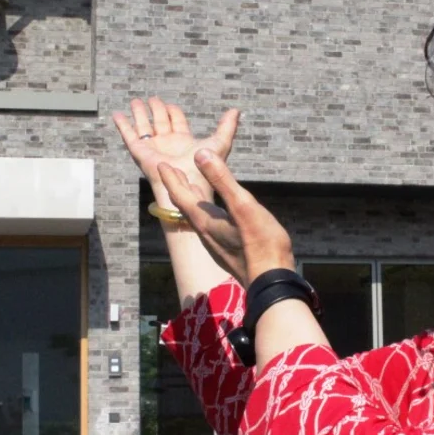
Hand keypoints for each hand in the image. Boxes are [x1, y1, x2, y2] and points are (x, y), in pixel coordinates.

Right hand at [112, 97, 239, 208]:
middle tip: (151, 99)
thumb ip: (227, 127)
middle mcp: (167, 143)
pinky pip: (129, 136)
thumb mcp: (218, 143)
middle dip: (155, 109)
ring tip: (135, 102)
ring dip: (139, 114)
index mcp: (183, 140)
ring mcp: (153, 147)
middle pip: (159, 121)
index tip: (170, 105)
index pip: (176, 121)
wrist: (187, 184)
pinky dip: (123, 125)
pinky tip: (117, 115)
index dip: (173, 112)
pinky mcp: (141, 152)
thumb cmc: (204, 168)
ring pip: (144, 126)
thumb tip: (237, 110)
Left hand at [159, 149, 294, 286]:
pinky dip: (207, 210)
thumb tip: (200, 152)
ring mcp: (217, 244)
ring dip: (193, 199)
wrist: (271, 282)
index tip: (162, 164)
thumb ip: (222, 179)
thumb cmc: (260, 243)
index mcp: (205, 220)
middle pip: (186, 206)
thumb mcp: (242, 205)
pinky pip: (211, 224)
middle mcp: (206, 232)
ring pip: (198, 216)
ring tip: (192, 187)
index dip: (171, 179)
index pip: (181, 196)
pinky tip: (218, 212)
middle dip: (179, 187)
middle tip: (171, 172)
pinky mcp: (229, 251)